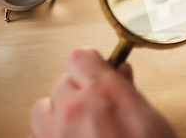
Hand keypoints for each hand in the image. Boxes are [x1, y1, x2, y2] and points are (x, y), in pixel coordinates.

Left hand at [30, 48, 175, 137]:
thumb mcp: (149, 117)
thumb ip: (129, 90)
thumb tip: (120, 73)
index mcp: (103, 92)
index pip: (80, 56)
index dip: (90, 62)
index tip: (98, 69)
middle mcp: (74, 109)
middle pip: (61, 79)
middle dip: (78, 88)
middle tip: (96, 101)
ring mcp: (55, 133)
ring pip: (42, 105)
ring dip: (58, 109)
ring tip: (78, 121)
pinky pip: (36, 134)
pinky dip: (49, 135)